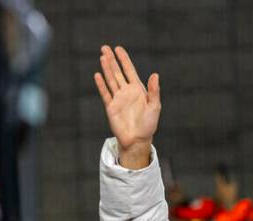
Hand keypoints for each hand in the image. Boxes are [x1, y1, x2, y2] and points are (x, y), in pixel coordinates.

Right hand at [94, 45, 160, 168]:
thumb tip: (155, 74)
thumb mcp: (154, 106)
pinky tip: (98, 75)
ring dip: (106, 69)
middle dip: (112, 60)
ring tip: (102, 57)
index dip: (124, 59)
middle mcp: (126, 92)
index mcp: (137, 90)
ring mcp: (118, 99)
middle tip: (105, 47)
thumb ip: (154, 91)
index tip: (118, 49)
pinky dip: (101, 85)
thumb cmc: (148, 124)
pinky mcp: (111, 108)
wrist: (137, 140)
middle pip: (117, 72)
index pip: (129, 71)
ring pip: (110, 80)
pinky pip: (105, 94)